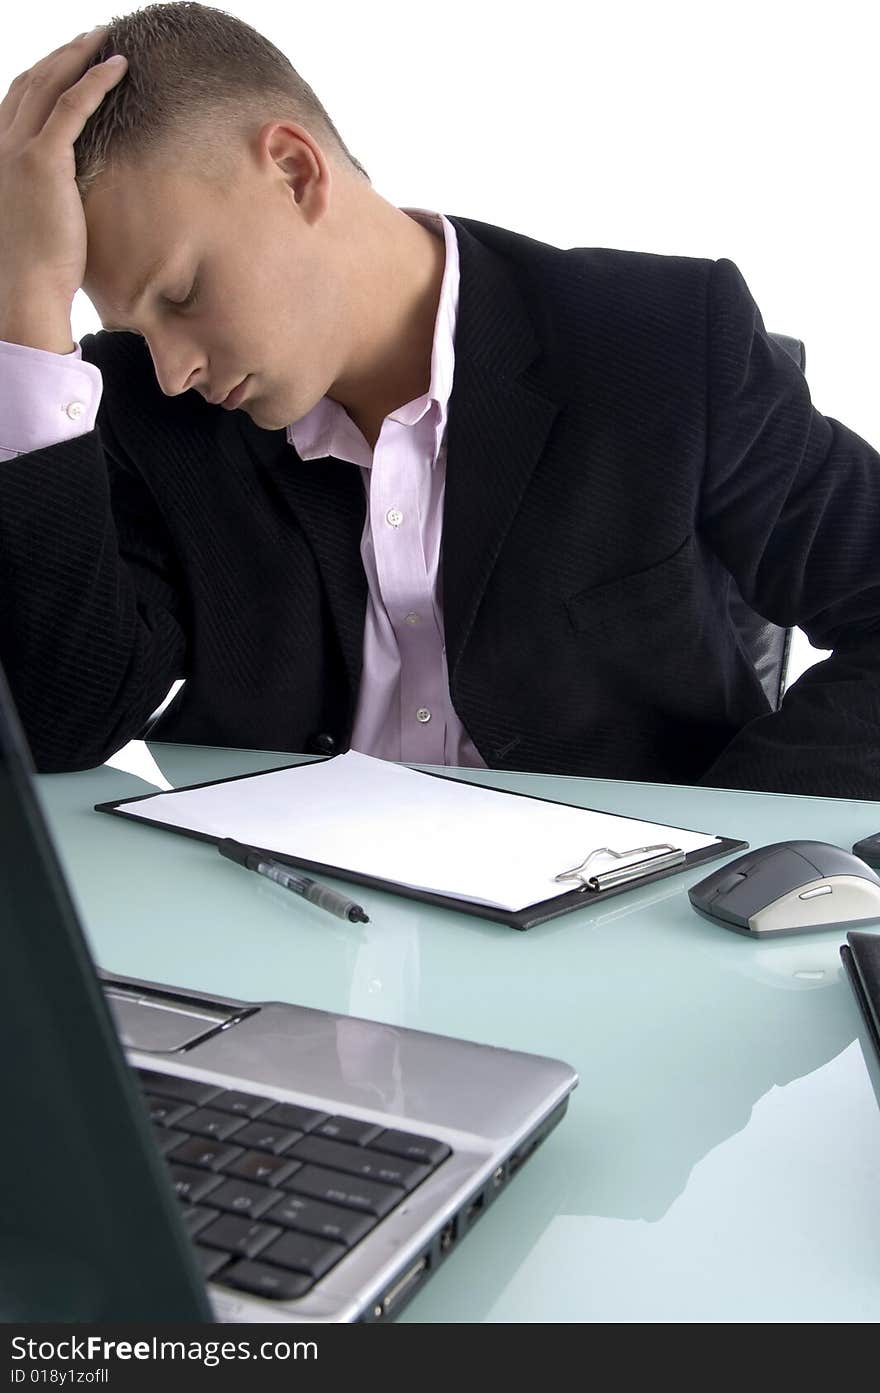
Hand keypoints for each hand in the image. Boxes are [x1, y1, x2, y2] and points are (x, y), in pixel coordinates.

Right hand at [0, 28, 127, 347]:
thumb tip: (73, 199)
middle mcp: (1, 144)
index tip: (71, 61)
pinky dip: (95, 82)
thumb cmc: (35, 269)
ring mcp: (18, 150)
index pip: (19, 100)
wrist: (23, 290)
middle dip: (63, 55)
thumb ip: (48, 196)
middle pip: (33, 82)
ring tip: (107, 42)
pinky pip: (72, 107)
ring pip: (50, 85)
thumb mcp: (37, 220)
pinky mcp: (42, 161)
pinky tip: (118, 68)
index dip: (46, 75)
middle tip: (93, 39)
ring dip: (79, 57)